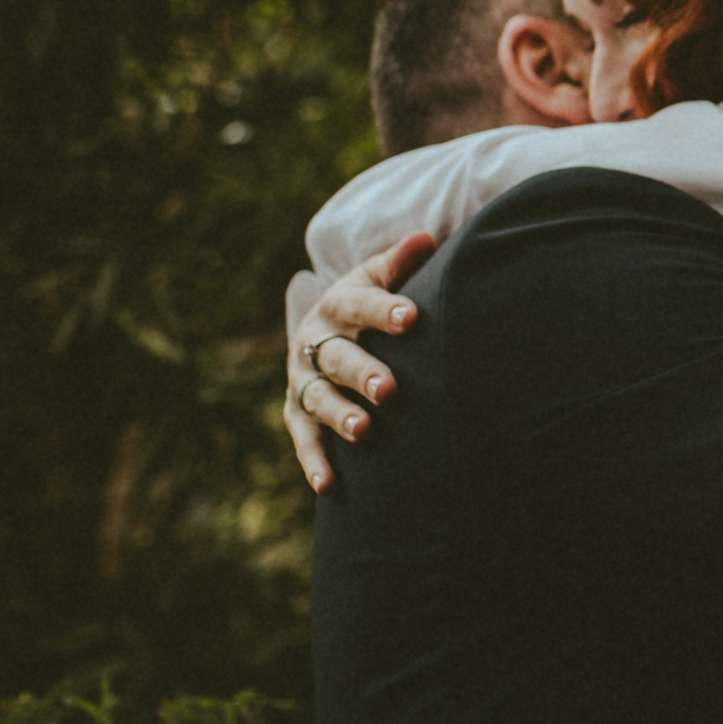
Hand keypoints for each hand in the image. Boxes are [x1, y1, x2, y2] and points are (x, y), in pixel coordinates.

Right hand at [283, 231, 438, 492]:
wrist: (322, 329)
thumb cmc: (366, 304)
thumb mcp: (378, 278)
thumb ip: (400, 262)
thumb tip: (427, 238)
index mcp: (337, 304)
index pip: (361, 305)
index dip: (385, 310)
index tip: (413, 317)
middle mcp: (314, 342)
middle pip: (338, 357)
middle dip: (362, 372)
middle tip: (389, 389)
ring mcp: (302, 379)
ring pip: (319, 399)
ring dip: (339, 415)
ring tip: (365, 430)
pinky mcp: (295, 412)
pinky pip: (303, 438)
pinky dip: (314, 461)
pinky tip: (329, 485)